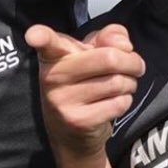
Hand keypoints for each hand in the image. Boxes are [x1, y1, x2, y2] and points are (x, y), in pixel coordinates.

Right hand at [26, 23, 144, 159]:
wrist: (70, 132)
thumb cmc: (82, 82)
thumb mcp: (91, 53)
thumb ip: (109, 37)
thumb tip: (123, 44)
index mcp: (53, 55)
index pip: (46, 42)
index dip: (39, 36)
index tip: (33, 35)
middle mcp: (53, 76)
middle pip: (109, 58)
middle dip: (132, 62)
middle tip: (134, 66)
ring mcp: (63, 100)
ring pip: (118, 82)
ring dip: (130, 83)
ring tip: (119, 86)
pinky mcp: (78, 121)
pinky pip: (119, 103)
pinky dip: (125, 101)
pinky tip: (113, 102)